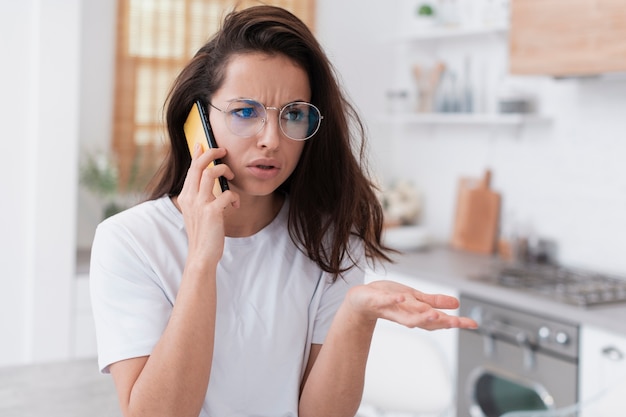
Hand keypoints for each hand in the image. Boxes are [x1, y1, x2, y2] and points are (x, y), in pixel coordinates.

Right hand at [177, 144, 238, 264]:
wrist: (201, 255)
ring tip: (231, 176)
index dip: (198, 154)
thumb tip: (208, 181)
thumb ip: (200, 197)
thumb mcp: (197, 212)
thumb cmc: (203, 234)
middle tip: (223, 151)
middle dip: (212, 153)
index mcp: (185, 197)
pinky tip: (235, 205)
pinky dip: (234, 197)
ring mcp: (200, 204)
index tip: (203, 145)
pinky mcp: (212, 212)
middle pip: (199, 165)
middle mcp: (190, 198)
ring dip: (224, 170)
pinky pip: (227, 194)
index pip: (190, 169)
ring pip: (210, 173)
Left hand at [345, 280, 477, 330]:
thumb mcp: (415, 298)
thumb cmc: (389, 299)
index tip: (473, 324)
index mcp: (417, 314)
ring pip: (407, 317)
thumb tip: (456, 304)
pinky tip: (402, 296)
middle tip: (457, 323)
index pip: (439, 320)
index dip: (456, 322)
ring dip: (420, 317)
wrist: (361, 302)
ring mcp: (392, 309)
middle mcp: (406, 315)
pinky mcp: (378, 301)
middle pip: (426, 322)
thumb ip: (434, 302)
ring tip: (434, 314)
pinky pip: (386, 301)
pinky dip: (393, 299)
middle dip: (442, 323)